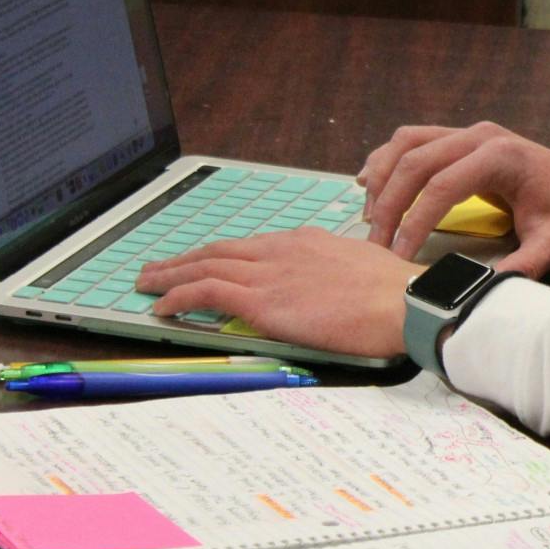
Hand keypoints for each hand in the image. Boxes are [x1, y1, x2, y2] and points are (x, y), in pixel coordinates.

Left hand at [136, 229, 420, 358]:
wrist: (403, 301)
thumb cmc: (394, 294)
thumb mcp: (361, 269)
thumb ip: (334, 272)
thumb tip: (329, 287)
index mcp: (307, 242)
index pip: (251, 247)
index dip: (221, 254)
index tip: (206, 261)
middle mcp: (282, 250)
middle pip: (219, 251)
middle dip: (184, 259)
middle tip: (158, 268)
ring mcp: (269, 273)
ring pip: (204, 266)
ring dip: (170, 275)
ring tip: (147, 284)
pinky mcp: (262, 299)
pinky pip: (205, 292)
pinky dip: (178, 296)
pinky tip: (161, 306)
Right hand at [357, 122, 549, 273]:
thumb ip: (519, 269)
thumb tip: (475, 293)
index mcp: (502, 157)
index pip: (442, 186)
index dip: (414, 222)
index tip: (399, 257)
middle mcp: (481, 135)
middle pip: (416, 161)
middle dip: (389, 204)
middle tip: (375, 244)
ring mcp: (471, 131)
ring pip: (408, 143)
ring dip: (383, 177)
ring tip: (368, 217)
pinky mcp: (464, 137)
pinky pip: (415, 139)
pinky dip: (389, 159)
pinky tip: (371, 183)